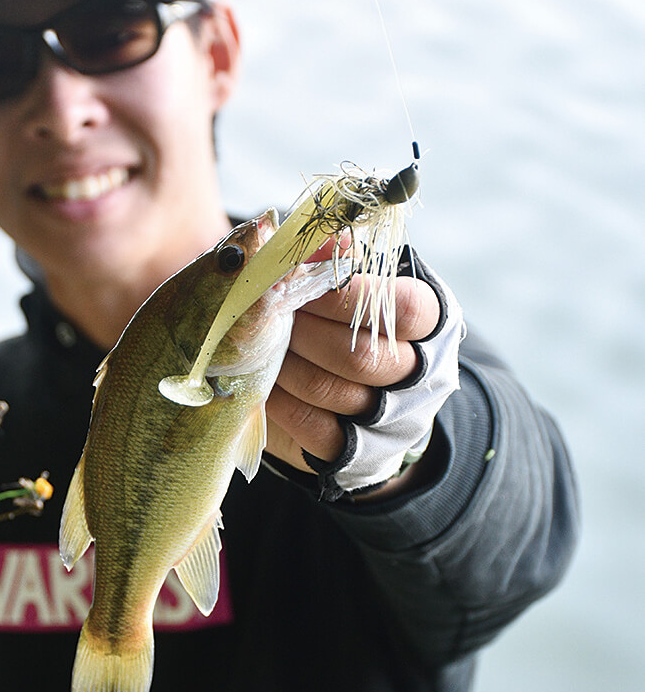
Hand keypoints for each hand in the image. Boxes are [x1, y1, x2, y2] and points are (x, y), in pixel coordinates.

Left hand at [265, 271, 441, 473]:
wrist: (360, 401)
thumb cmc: (351, 325)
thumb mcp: (354, 285)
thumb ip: (338, 259)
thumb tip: (323, 238)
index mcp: (432, 325)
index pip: (402, 309)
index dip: (346, 296)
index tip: (303, 284)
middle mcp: (422, 375)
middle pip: (363, 355)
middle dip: (304, 331)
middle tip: (270, 314)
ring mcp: (392, 420)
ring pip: (331, 390)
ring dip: (285, 363)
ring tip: (260, 344)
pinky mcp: (356, 452)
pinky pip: (312, 427)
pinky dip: (281, 401)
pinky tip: (265, 380)